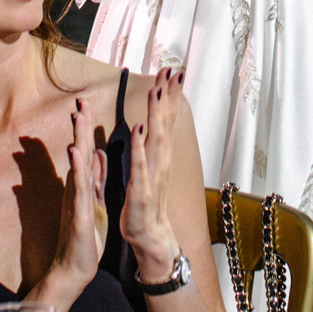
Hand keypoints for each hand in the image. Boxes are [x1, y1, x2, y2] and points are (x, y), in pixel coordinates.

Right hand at [43, 96, 108, 309]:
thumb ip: (96, 178)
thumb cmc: (85, 236)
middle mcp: (77, 189)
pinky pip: (79, 190)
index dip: (86, 128)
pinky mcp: (78, 214)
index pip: (86, 151)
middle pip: (80, 152)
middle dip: (80, 127)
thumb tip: (98, 153)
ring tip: (77, 118)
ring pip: (78, 166)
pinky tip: (76, 153)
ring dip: (78, 140)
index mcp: (84, 185)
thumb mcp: (94, 201)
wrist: (75, 267)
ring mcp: (76, 200)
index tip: (85, 104)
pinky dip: (78, 170)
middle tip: (79, 101)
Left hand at [119, 69, 182, 281]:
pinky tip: (141, 131)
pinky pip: (141, 168)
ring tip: (157, 91)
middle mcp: (160, 163)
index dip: (169, 95)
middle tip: (171, 70)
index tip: (172, 70)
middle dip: (168, 96)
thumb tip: (151, 124)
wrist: (150, 240)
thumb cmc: (146, 205)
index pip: (165, 120)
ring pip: (156, 141)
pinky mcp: (142, 193)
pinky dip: (141, 148)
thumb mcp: (147, 171)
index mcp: (159, 156)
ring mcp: (153, 178)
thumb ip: (149, 146)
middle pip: (165, 124)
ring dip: (156, 115)